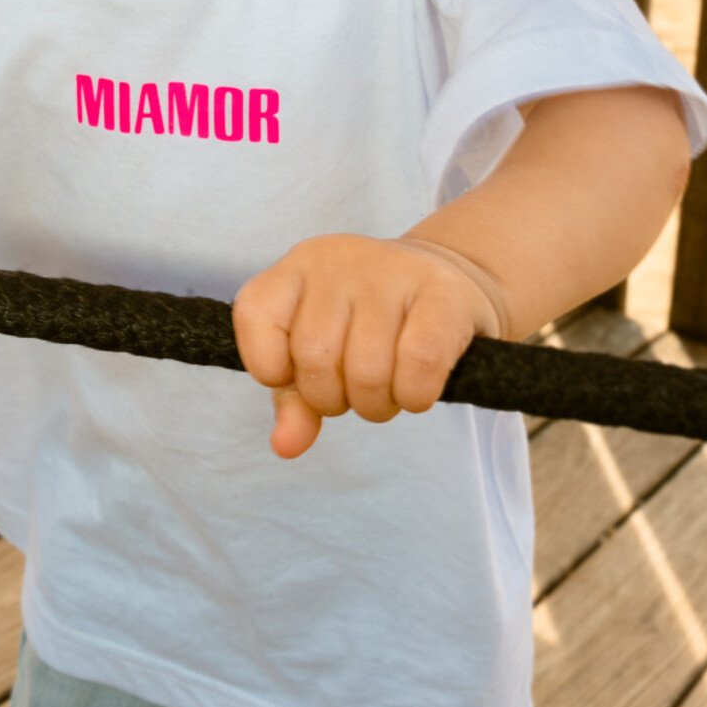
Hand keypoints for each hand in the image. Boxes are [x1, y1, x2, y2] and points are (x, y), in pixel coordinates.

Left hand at [232, 234, 505, 458]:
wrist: (451, 285)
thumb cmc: (372, 328)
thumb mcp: (321, 356)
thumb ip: (294, 400)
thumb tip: (285, 445)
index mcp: (298, 267)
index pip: (255, 314)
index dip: (273, 366)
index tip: (303, 376)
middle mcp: (340, 260)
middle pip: (315, 357)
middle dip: (334, 399)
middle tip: (355, 392)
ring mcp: (393, 270)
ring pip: (367, 369)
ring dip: (377, 405)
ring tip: (388, 391)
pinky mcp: (445, 292)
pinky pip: (419, 363)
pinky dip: (415, 396)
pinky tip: (418, 391)